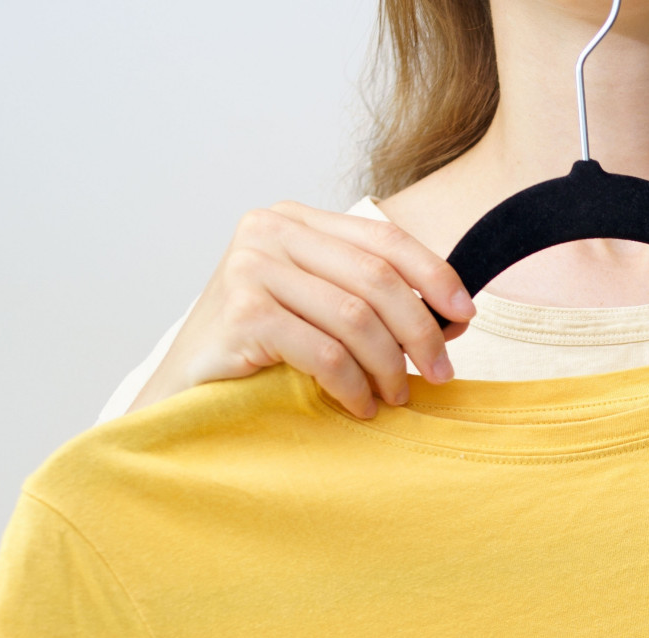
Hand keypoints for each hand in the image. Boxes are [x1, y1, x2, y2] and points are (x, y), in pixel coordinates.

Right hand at [135, 202, 475, 417]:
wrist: (182, 393)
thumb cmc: (257, 354)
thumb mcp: (318, 308)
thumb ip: (371, 297)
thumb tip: (456, 316)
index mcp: (293, 219)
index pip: (383, 238)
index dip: (434, 276)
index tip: (466, 316)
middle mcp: (268, 231)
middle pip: (377, 278)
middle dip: (420, 332)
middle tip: (440, 375)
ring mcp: (249, 267)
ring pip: (356, 318)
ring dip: (389, 367)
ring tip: (395, 398)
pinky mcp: (241, 312)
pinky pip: (326, 352)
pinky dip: (353, 385)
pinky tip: (359, 406)